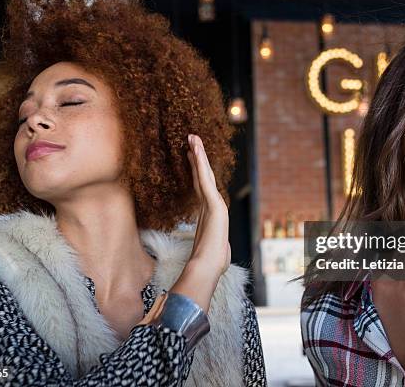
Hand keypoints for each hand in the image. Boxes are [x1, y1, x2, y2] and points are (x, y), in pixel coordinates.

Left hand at [169, 134, 230, 312]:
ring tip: (193, 139)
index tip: (190, 155)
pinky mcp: (214, 205)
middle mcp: (212, 204)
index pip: (200, 186)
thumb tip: (200, 255)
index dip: (196, 170)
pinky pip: (204, 179)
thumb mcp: (205, 250)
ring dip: (199, 155)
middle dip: (198, 157)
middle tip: (192, 139)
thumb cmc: (208, 261)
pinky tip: (195, 151)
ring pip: (204, 173)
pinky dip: (200, 164)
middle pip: (204, 175)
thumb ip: (205, 246)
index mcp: (208, 212)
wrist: (209, 265)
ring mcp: (214, 204)